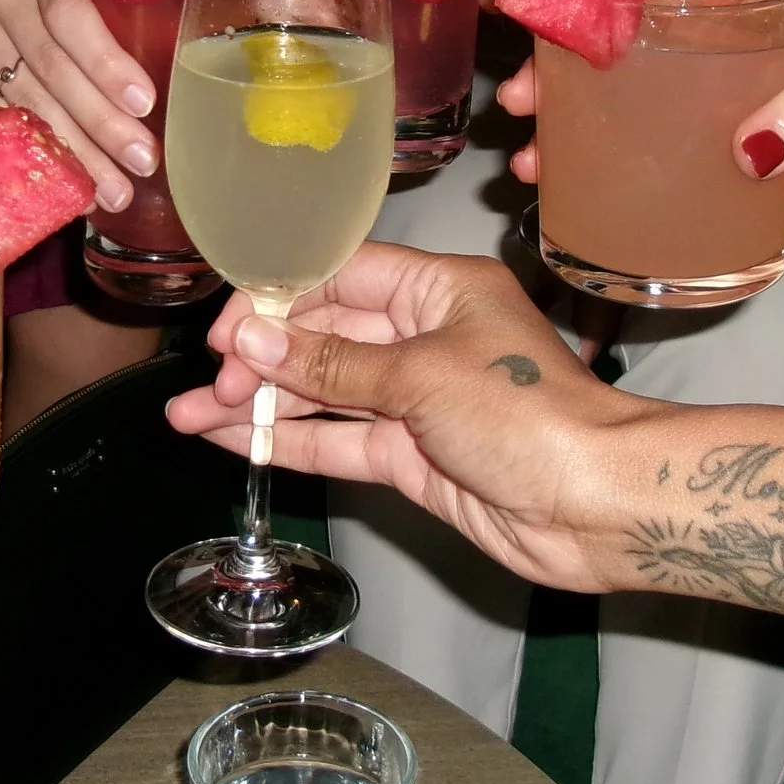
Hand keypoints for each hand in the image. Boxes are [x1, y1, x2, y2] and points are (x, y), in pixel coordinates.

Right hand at [0, 0, 151, 211]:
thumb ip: (129, 7)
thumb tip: (186, 80)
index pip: (70, 12)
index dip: (106, 62)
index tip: (144, 105)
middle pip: (51, 65)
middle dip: (100, 122)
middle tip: (141, 161)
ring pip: (27, 100)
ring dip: (75, 151)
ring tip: (115, 190)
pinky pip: (3, 119)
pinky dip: (42, 154)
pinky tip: (76, 183)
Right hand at [165, 244, 654, 592]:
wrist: (597, 506)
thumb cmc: (532, 417)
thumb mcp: (423, 377)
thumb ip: (333, 365)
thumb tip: (254, 343)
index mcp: (440, 291)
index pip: (341, 277)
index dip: (279, 299)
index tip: (229, 330)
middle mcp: (425, 338)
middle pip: (324, 336)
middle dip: (259, 359)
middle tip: (210, 384)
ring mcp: (416, 402)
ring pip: (321, 394)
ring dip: (258, 404)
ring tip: (187, 415)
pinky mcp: (411, 458)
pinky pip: (336, 441)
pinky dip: (286, 441)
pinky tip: (230, 440)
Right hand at [495, 0, 783, 186]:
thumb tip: (748, 149)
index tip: (540, 9)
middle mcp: (730, 50)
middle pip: (627, 48)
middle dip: (563, 69)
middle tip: (518, 99)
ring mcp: (732, 114)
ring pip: (637, 114)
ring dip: (578, 132)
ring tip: (533, 159)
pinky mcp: (744, 176)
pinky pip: (670, 177)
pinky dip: (622, 188)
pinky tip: (578, 203)